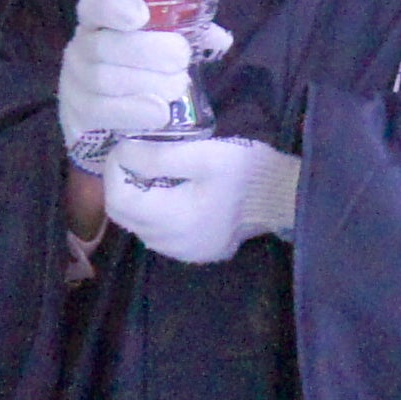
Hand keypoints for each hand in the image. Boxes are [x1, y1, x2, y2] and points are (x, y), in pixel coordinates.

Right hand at [60, 0, 201, 158]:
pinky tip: (159, 113)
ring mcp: (73, 81)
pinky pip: (100, 110)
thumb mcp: (162, 50)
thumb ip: (187, 37)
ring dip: (147, 83)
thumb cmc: (142, 74)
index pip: (94, 7)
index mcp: (100, 23)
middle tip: (181, 60)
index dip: (115, 8)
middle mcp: (80, 47)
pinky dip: (133, 111)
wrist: (113, 123)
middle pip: (104, 46)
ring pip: (103, 78)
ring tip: (178, 87)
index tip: (142, 14)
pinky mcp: (75, 113)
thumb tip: (220, 39)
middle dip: (148, 52)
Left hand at [99, 136, 299, 264]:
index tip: (126, 147)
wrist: (286, 198)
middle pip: (125, 217)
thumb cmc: (247, 172)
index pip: (119, 200)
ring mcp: (184, 252)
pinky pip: (160, 235)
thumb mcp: (202, 154)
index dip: (114, 171)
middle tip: (136, 157)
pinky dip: (156, 214)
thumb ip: (157, 155)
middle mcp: (172, 243)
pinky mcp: (196, 253)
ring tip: (155, 172)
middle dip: (122, 184)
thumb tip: (122, 153)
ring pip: (140, 227)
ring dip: (139, 199)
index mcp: (172, 219)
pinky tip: (173, 194)